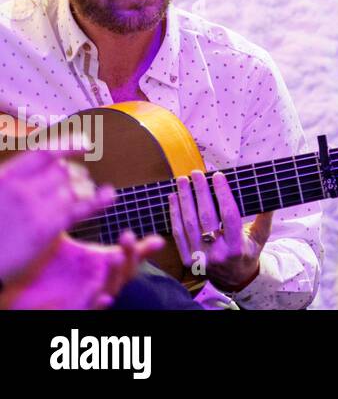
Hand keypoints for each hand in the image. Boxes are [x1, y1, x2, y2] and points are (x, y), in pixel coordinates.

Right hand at [0, 149, 115, 279]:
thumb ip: (17, 178)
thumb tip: (47, 166)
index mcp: (7, 176)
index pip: (45, 153)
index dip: (69, 145)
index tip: (85, 145)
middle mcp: (22, 189)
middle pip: (63, 171)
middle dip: (76, 173)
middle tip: (80, 177)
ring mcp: (36, 209)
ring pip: (74, 189)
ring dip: (84, 188)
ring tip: (86, 190)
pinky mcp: (47, 229)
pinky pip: (80, 209)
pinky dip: (99, 200)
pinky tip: (109, 195)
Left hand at [0, 231, 163, 309]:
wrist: (15, 292)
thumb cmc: (41, 266)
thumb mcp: (62, 238)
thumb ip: (78, 216)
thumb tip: (94, 192)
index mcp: (101, 264)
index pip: (129, 255)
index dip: (144, 249)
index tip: (157, 239)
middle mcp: (100, 280)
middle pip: (126, 271)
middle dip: (131, 255)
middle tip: (127, 236)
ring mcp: (89, 296)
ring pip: (111, 288)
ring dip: (117, 274)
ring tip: (117, 257)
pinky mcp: (75, 309)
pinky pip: (91, 308)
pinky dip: (99, 302)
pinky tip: (104, 297)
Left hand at [169, 170, 272, 292]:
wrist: (234, 278)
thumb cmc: (248, 251)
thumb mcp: (261, 236)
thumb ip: (265, 215)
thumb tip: (271, 190)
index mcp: (237, 246)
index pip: (229, 215)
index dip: (223, 194)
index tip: (218, 176)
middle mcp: (217, 253)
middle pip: (206, 217)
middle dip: (200, 192)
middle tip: (196, 174)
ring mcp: (199, 257)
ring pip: (189, 224)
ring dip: (184, 199)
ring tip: (182, 181)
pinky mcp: (187, 259)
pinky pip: (178, 234)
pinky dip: (174, 214)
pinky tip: (174, 198)